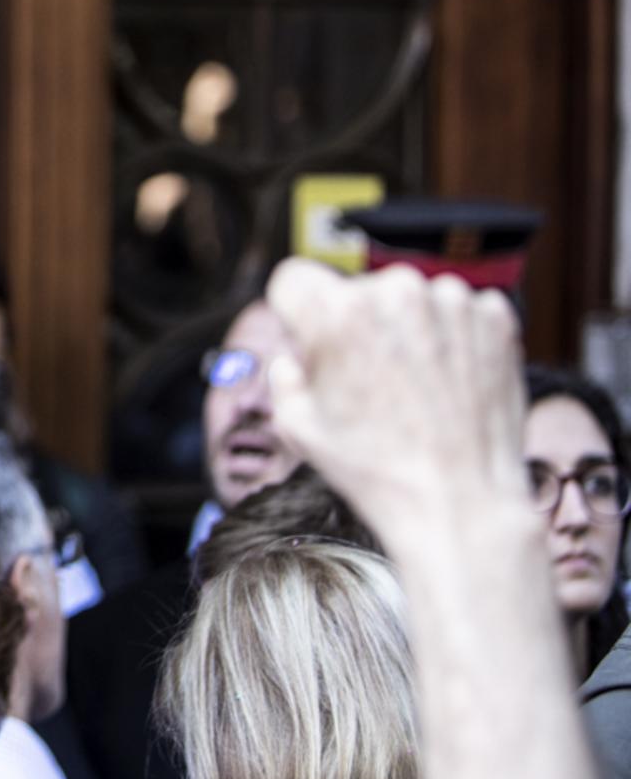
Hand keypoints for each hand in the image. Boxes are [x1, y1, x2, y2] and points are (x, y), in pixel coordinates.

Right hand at [265, 258, 529, 546]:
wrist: (459, 500)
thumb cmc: (374, 468)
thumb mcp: (295, 425)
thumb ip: (284, 376)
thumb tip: (294, 360)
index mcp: (336, 312)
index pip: (293, 279)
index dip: (293, 313)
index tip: (308, 339)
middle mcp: (395, 291)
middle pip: (355, 291)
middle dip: (356, 326)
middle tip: (369, 380)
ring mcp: (451, 300)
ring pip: (409, 300)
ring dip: (407, 330)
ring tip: (414, 386)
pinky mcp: (495, 316)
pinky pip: (457, 312)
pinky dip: (451, 338)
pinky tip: (447, 382)